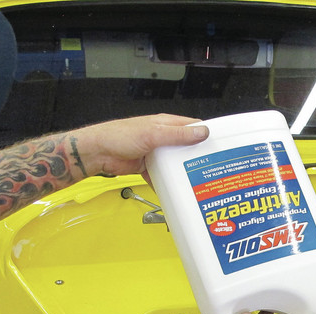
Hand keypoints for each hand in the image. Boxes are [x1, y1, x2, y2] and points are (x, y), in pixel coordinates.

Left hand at [72, 114, 208, 178]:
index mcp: (166, 124)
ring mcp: (156, 152)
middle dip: (197, 156)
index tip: (219, 145)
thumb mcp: (153, 134)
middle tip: (210, 166)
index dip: (206, 135)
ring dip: (181, 171)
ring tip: (194, 179)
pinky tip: (173, 187)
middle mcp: (162, 137)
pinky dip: (167, 182)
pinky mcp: (148, 166)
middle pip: (186, 147)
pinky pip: (163, 174)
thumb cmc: (117, 136)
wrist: (97, 153)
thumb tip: (201, 132)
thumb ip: (178, 135)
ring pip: (175, 163)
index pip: (193, 127)